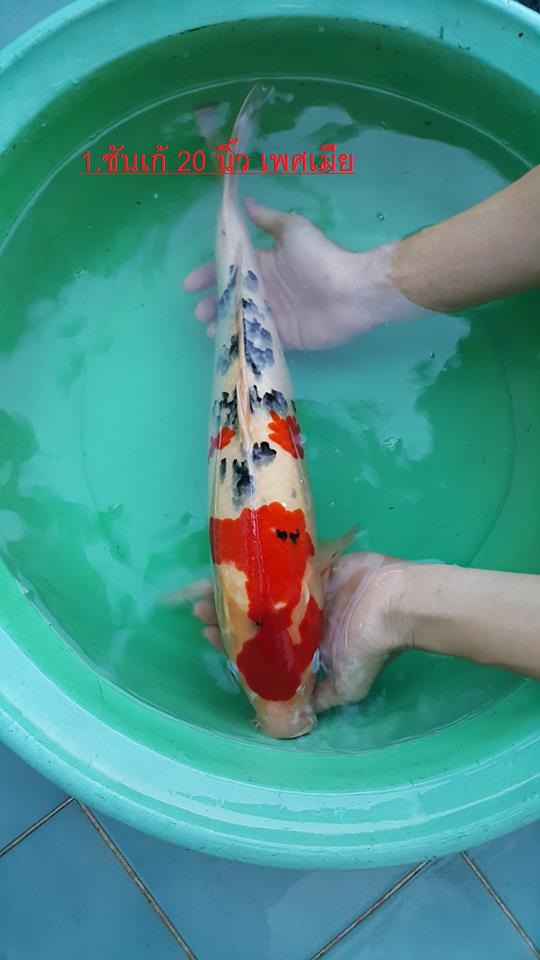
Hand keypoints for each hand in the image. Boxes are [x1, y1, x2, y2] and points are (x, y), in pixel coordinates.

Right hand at [183, 199, 420, 350]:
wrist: (351, 292)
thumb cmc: (321, 258)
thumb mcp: (293, 230)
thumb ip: (267, 220)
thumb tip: (245, 202)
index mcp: (267, 263)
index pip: (231, 268)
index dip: (209, 274)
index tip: (189, 285)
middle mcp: (268, 288)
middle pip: (233, 296)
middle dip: (213, 303)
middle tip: (199, 312)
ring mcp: (276, 313)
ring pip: (242, 318)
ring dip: (224, 323)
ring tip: (210, 331)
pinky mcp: (286, 336)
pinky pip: (260, 338)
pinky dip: (244, 340)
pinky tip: (229, 344)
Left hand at [192, 551, 410, 711]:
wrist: (394, 604)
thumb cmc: (368, 647)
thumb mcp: (346, 686)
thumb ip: (319, 696)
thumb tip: (296, 715)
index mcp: (305, 646)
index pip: (259, 647)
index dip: (233, 644)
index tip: (208, 636)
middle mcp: (300, 618)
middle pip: (255, 616)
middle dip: (225, 614)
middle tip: (199, 610)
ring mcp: (305, 589)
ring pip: (261, 588)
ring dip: (233, 589)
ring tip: (204, 588)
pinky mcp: (313, 563)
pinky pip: (281, 561)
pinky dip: (259, 561)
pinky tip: (235, 558)